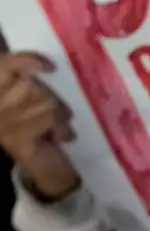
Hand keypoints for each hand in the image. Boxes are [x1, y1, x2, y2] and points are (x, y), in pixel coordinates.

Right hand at [0, 53, 78, 200]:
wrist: (47, 170)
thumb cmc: (41, 131)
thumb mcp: (35, 103)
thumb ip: (32, 84)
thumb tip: (44, 66)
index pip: (4, 66)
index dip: (26, 59)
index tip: (50, 67)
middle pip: (31, 85)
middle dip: (52, 98)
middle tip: (58, 115)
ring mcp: (3, 125)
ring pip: (44, 102)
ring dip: (60, 115)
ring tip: (58, 128)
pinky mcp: (17, 139)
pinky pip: (49, 120)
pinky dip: (61, 128)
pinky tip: (60, 137)